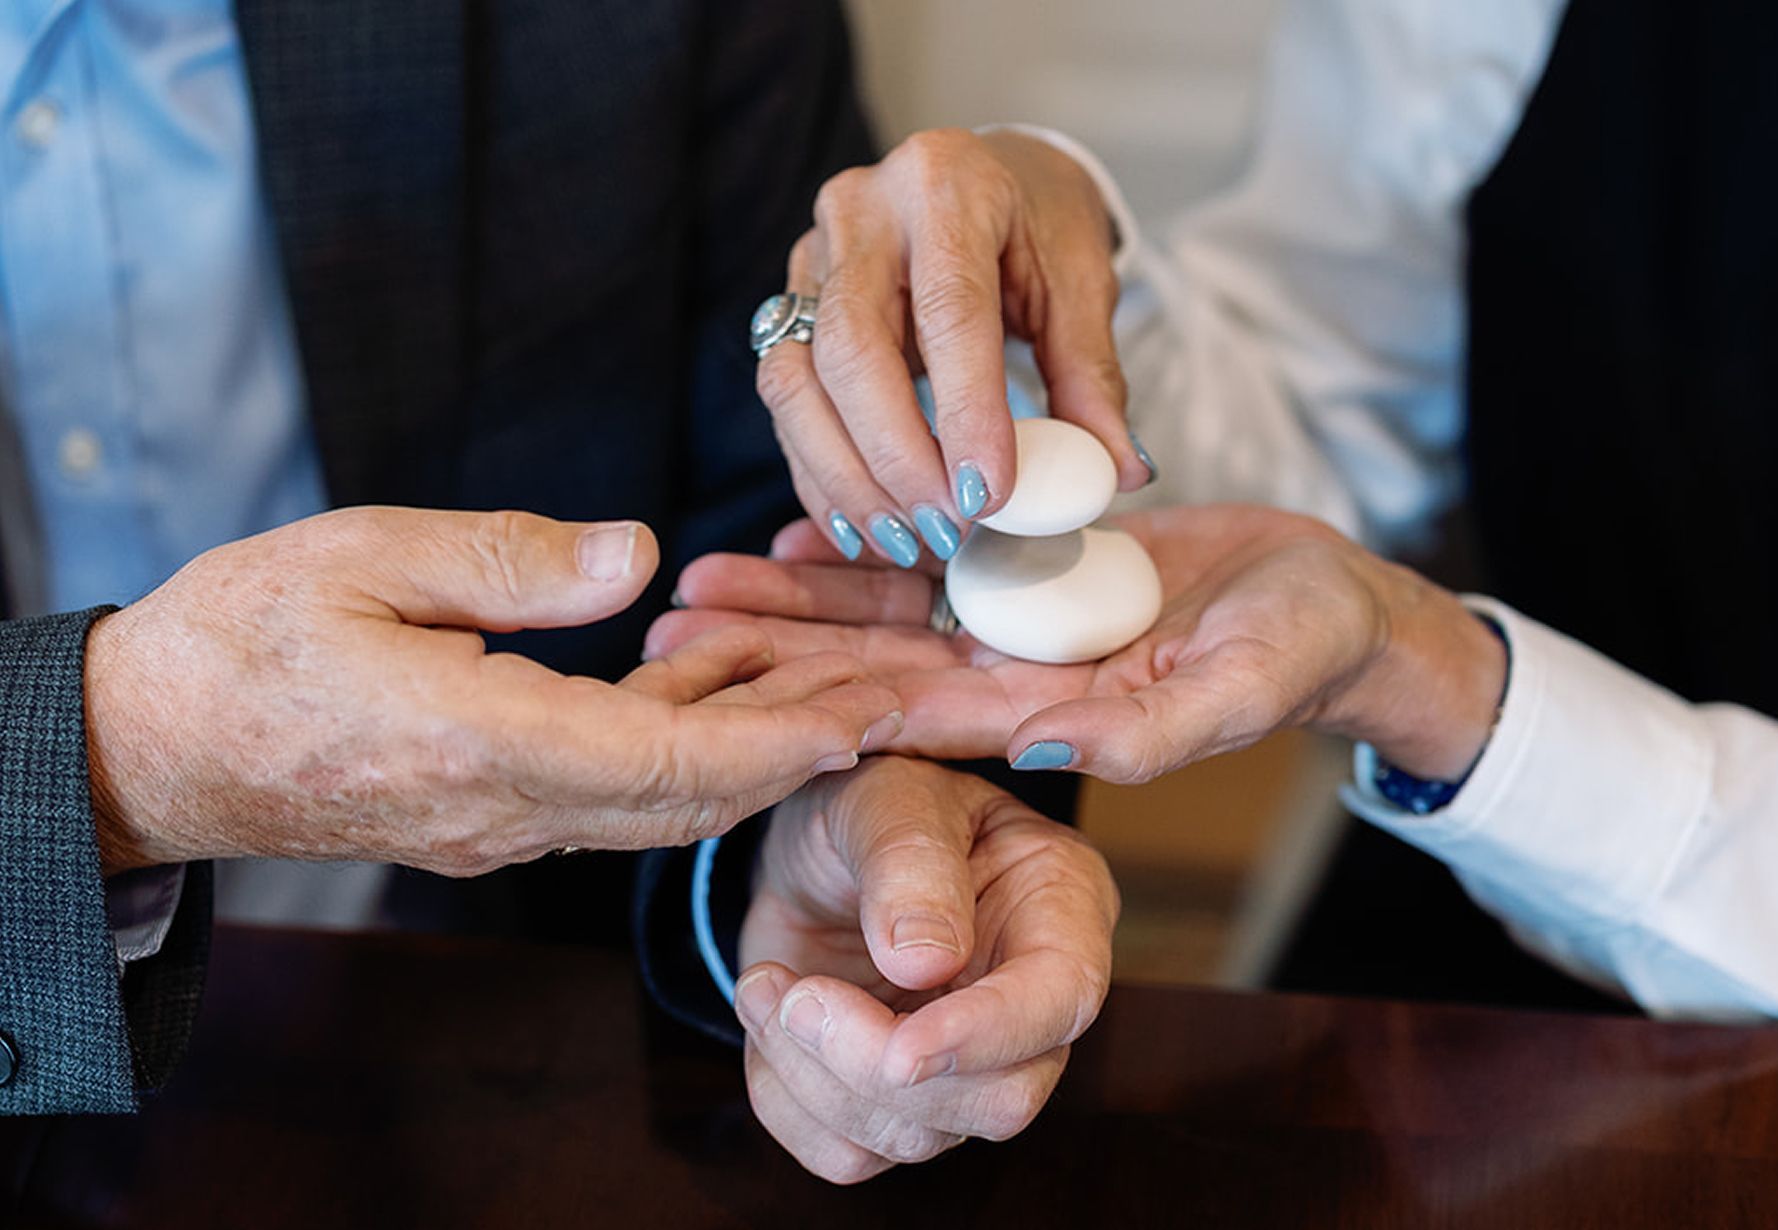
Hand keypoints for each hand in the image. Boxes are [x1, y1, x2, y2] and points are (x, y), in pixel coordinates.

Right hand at [84, 507, 901, 875]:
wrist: (151, 744)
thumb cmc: (241, 636)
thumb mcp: (362, 558)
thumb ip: (509, 563)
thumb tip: (637, 558)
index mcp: (478, 744)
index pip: (667, 765)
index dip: (779, 742)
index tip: (870, 713)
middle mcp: (505, 810)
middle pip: (689, 801)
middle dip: (802, 753)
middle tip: (900, 704)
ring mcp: (497, 827)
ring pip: (660, 806)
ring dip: (756, 756)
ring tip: (846, 695)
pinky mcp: (488, 818)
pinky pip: (611, 796)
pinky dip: (685, 753)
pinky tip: (730, 694)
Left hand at [649, 506, 1506, 782]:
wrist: (1329, 599)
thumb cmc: (1303, 648)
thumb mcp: (1243, 687)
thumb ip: (1150, 728)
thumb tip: (1040, 746)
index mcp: (1051, 718)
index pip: (914, 720)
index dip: (815, 708)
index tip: (722, 699)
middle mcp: (1016, 680)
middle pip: (870, 673)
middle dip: (769, 660)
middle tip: (665, 644)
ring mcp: (1017, 628)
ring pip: (883, 617)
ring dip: (791, 606)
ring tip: (696, 588)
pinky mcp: (1029, 576)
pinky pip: (931, 565)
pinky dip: (863, 552)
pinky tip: (788, 536)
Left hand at [733, 756, 1117, 1182]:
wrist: (809, 840)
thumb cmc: (870, 799)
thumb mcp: (887, 797)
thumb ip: (910, 864)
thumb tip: (925, 964)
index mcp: (1061, 908)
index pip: (1061, 1002)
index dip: (987, 1036)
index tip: (901, 1046)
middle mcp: (1029, 1001)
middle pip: (999, 1100)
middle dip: (876, 1066)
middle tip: (794, 995)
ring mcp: (967, 1062)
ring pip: (915, 1136)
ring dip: (814, 1074)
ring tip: (767, 985)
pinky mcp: (896, 1100)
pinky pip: (848, 1152)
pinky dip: (787, 1100)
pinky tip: (769, 1018)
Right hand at [762, 128, 1151, 566]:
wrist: (981, 175)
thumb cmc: (1034, 224)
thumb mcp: (1080, 284)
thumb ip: (1092, 376)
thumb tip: (1120, 471)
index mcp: (945, 185)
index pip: (948, 310)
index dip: (965, 411)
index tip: (990, 495)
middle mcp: (860, 212)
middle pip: (851, 348)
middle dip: (896, 456)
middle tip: (948, 528)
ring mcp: (809, 257)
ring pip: (794, 380)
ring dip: (847, 476)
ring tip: (907, 541)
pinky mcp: (786, 305)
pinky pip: (785, 401)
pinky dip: (820, 474)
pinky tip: (863, 526)